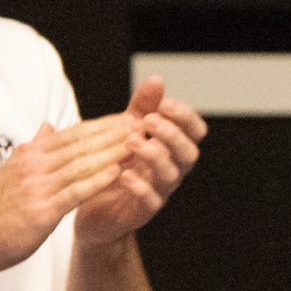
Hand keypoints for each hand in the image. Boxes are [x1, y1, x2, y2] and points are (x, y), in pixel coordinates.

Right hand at [0, 112, 131, 283]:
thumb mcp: (10, 172)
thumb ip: (33, 149)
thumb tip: (47, 126)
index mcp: (28, 155)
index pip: (71, 134)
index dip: (101, 126)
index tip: (126, 118)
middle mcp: (32, 166)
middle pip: (80, 145)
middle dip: (113, 134)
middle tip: (141, 123)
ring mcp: (37, 188)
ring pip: (81, 165)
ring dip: (111, 153)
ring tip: (137, 143)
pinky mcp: (41, 212)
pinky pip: (75, 192)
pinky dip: (98, 180)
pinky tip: (118, 172)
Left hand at [72, 76, 205, 246]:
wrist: (95, 206)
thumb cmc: (117, 164)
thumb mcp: (128, 129)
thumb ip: (143, 106)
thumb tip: (157, 79)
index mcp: (173, 148)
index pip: (195, 132)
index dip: (185, 117)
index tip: (163, 104)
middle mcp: (172, 169)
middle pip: (189, 154)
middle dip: (172, 134)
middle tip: (148, 121)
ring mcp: (160, 191)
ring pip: (171, 175)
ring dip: (154, 155)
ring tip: (131, 141)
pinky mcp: (143, 211)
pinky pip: (151, 201)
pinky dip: (140, 186)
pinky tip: (123, 173)